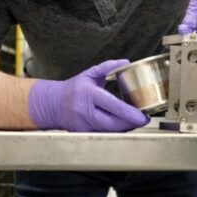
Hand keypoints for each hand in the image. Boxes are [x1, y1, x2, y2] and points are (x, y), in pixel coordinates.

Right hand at [28, 59, 149, 131]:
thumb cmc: (73, 88)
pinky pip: (105, 134)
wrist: (52, 104)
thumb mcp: (89, 74)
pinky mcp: (84, 133)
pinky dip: (116, 130)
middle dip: (132, 123)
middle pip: (114, 123)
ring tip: (137, 121)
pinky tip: (124, 124)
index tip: (143, 115)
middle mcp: (86, 111)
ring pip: (111, 131)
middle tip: (145, 118)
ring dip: (126, 127)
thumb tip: (125, 62)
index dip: (130, 113)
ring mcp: (84, 125)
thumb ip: (107, 67)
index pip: (113, 106)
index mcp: (88, 94)